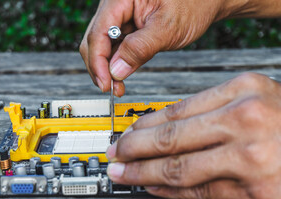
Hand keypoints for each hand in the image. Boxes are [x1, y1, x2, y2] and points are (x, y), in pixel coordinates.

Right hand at [79, 0, 247, 96]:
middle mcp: (116, 6)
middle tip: (111, 89)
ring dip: (108, 68)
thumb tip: (116, 71)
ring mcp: (120, 17)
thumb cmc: (193, 3)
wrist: (207, 0)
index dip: (98, 62)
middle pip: (94, 40)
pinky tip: (122, 76)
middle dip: (100, 67)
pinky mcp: (126, 28)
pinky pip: (114, 48)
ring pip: (102, 46)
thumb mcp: (168, 28)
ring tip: (118, 86)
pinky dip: (117, 64)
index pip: (98, 32)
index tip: (105, 84)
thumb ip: (140, 49)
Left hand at [106, 73, 280, 198]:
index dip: (143, 125)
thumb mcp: (254, 100)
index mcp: (242, 90)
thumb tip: (162, 125)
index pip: (176, 110)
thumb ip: (210, 111)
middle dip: (133, 148)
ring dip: (143, 172)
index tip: (124, 134)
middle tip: (113, 155)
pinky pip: (200, 190)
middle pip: (170, 137)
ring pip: (178, 165)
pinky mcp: (256, 190)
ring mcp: (250, 155)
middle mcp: (245, 118)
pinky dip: (170, 191)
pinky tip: (152, 189)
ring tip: (122, 174)